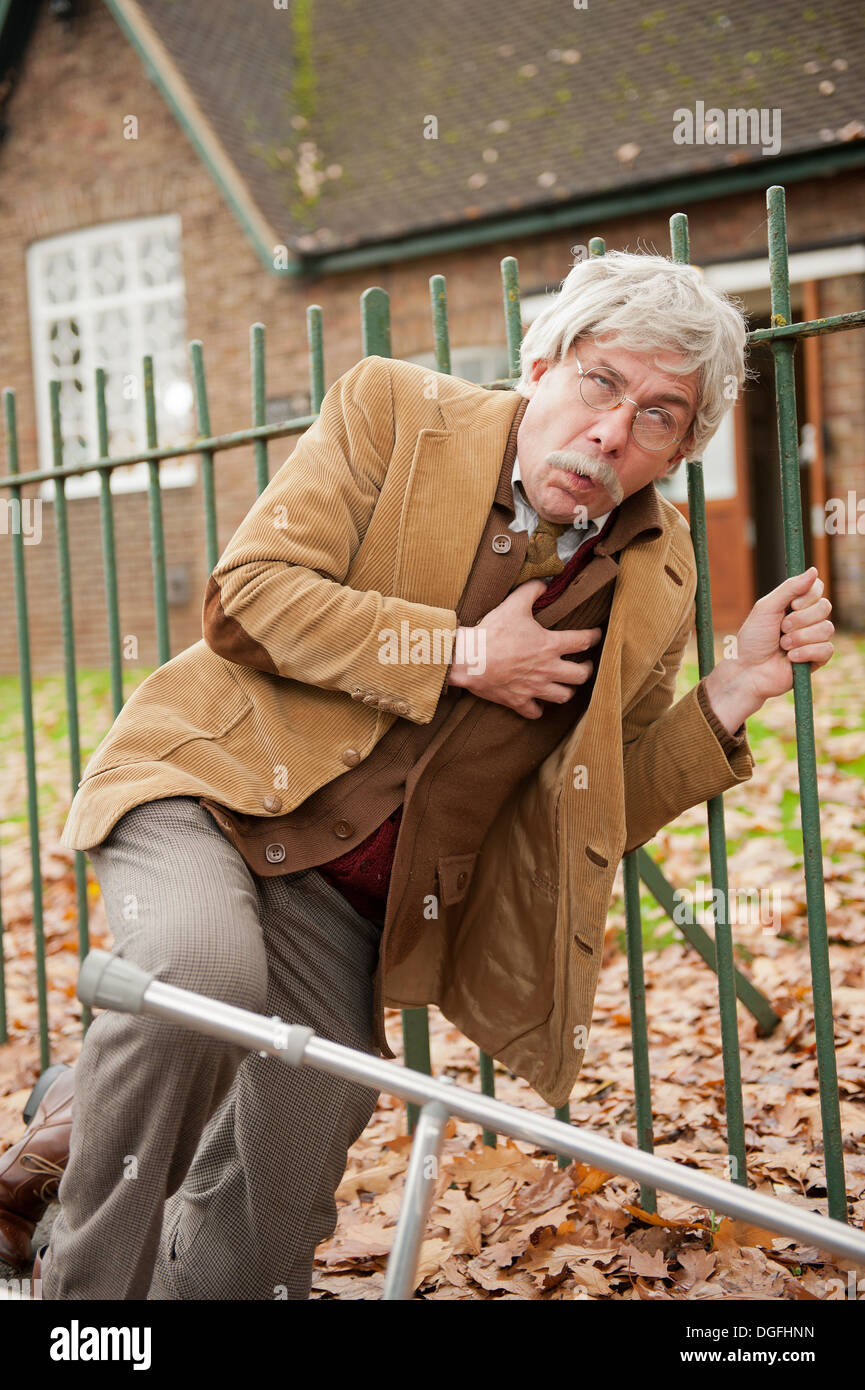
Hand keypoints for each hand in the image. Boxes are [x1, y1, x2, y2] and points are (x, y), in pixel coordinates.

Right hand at [446, 579, 602, 718]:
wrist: (469, 658)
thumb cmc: (492, 632)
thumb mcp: (513, 604)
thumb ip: (532, 590)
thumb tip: (544, 582)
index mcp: (549, 645)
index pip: (583, 641)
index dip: (594, 637)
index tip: (596, 635)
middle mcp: (547, 669)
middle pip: (581, 675)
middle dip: (586, 670)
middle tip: (584, 664)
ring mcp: (534, 688)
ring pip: (563, 696)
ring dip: (567, 690)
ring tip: (566, 684)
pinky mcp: (518, 700)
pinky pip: (536, 712)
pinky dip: (539, 709)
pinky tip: (538, 703)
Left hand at [729, 566, 834, 703]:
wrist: (748, 670)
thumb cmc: (752, 639)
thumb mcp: (766, 608)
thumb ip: (789, 588)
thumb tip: (813, 570)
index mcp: (795, 605)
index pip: (817, 589)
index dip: (809, 596)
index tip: (792, 605)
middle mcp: (807, 620)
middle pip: (824, 607)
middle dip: (800, 619)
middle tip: (781, 629)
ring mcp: (813, 639)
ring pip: (826, 628)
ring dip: (800, 638)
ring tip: (782, 646)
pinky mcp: (817, 659)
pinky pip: (826, 649)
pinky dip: (806, 652)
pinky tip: (790, 658)